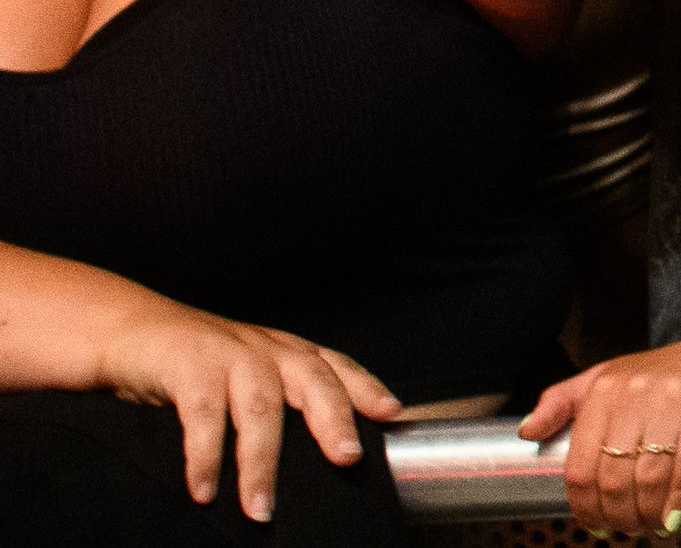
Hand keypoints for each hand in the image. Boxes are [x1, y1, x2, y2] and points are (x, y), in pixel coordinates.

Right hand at [95, 290, 397, 523]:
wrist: (129, 332)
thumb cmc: (194, 365)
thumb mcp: (244, 378)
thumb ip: (278, 405)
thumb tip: (313, 457)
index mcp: (287, 352)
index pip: (337, 367)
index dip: (366, 388)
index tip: (391, 414)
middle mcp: (267, 349)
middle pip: (313, 382)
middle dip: (334, 421)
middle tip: (348, 459)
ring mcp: (229, 354)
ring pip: (260, 408)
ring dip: (261, 463)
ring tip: (261, 509)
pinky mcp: (188, 365)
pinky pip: (203, 415)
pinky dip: (206, 456)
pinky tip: (205, 490)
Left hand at [517, 302, 680, 535]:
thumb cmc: (671, 370)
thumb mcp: (609, 377)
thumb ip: (562, 402)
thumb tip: (527, 431)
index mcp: (603, 388)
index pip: (581, 466)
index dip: (586, 507)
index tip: (595, 525)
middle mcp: (635, 388)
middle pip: (615, 476)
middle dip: (620, 516)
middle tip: (628, 529)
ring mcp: (674, 391)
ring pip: (651, 473)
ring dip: (649, 512)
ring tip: (651, 525)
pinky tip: (676, 513)